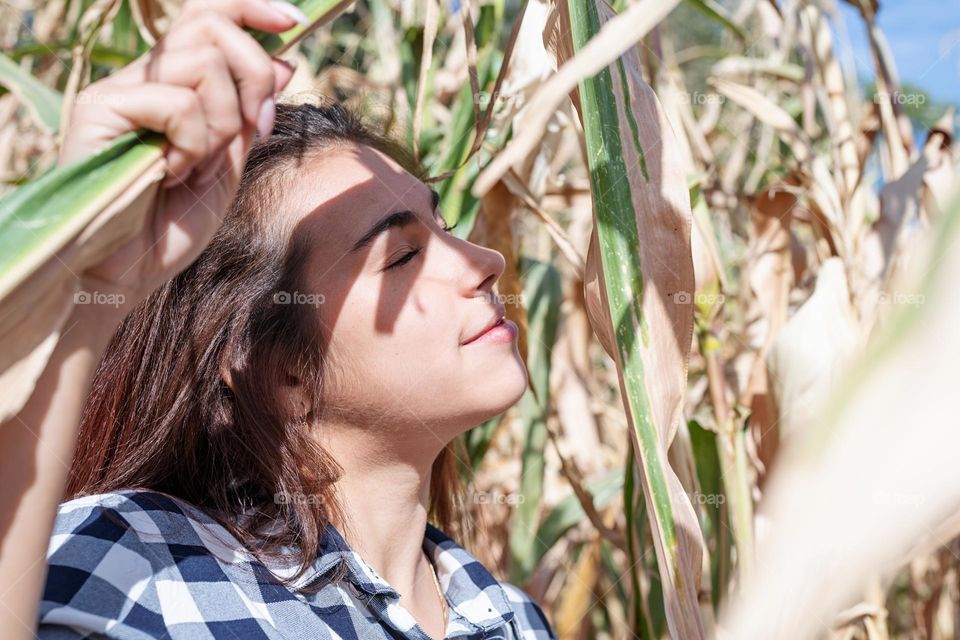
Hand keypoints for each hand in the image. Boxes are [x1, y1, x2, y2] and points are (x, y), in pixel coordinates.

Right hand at [58, 0, 304, 320]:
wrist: (125, 275)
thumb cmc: (169, 229)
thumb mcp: (228, 168)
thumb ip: (250, 116)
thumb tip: (283, 61)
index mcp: (173, 87)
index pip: (207, 15)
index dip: (250, 7)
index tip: (292, 21)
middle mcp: (144, 79)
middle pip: (210, 25)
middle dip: (252, 73)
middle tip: (256, 126)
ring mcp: (121, 91)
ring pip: (201, 61)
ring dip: (222, 121)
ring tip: (199, 165)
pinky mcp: (100, 109)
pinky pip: (177, 102)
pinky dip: (193, 143)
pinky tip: (172, 174)